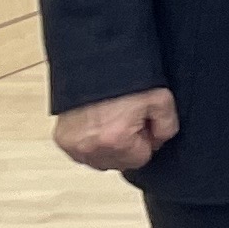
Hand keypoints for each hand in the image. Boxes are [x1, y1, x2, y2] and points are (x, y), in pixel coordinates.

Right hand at [52, 89, 175, 173]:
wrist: (95, 64)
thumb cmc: (127, 80)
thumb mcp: (161, 99)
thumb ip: (167, 127)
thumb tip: (158, 142)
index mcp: (116, 140)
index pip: (140, 159)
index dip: (145, 142)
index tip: (142, 124)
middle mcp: (91, 147)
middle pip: (119, 162)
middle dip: (127, 146)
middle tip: (127, 120)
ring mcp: (73, 145)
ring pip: (99, 161)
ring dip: (108, 148)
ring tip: (112, 121)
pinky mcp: (62, 139)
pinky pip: (81, 154)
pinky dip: (91, 144)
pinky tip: (98, 126)